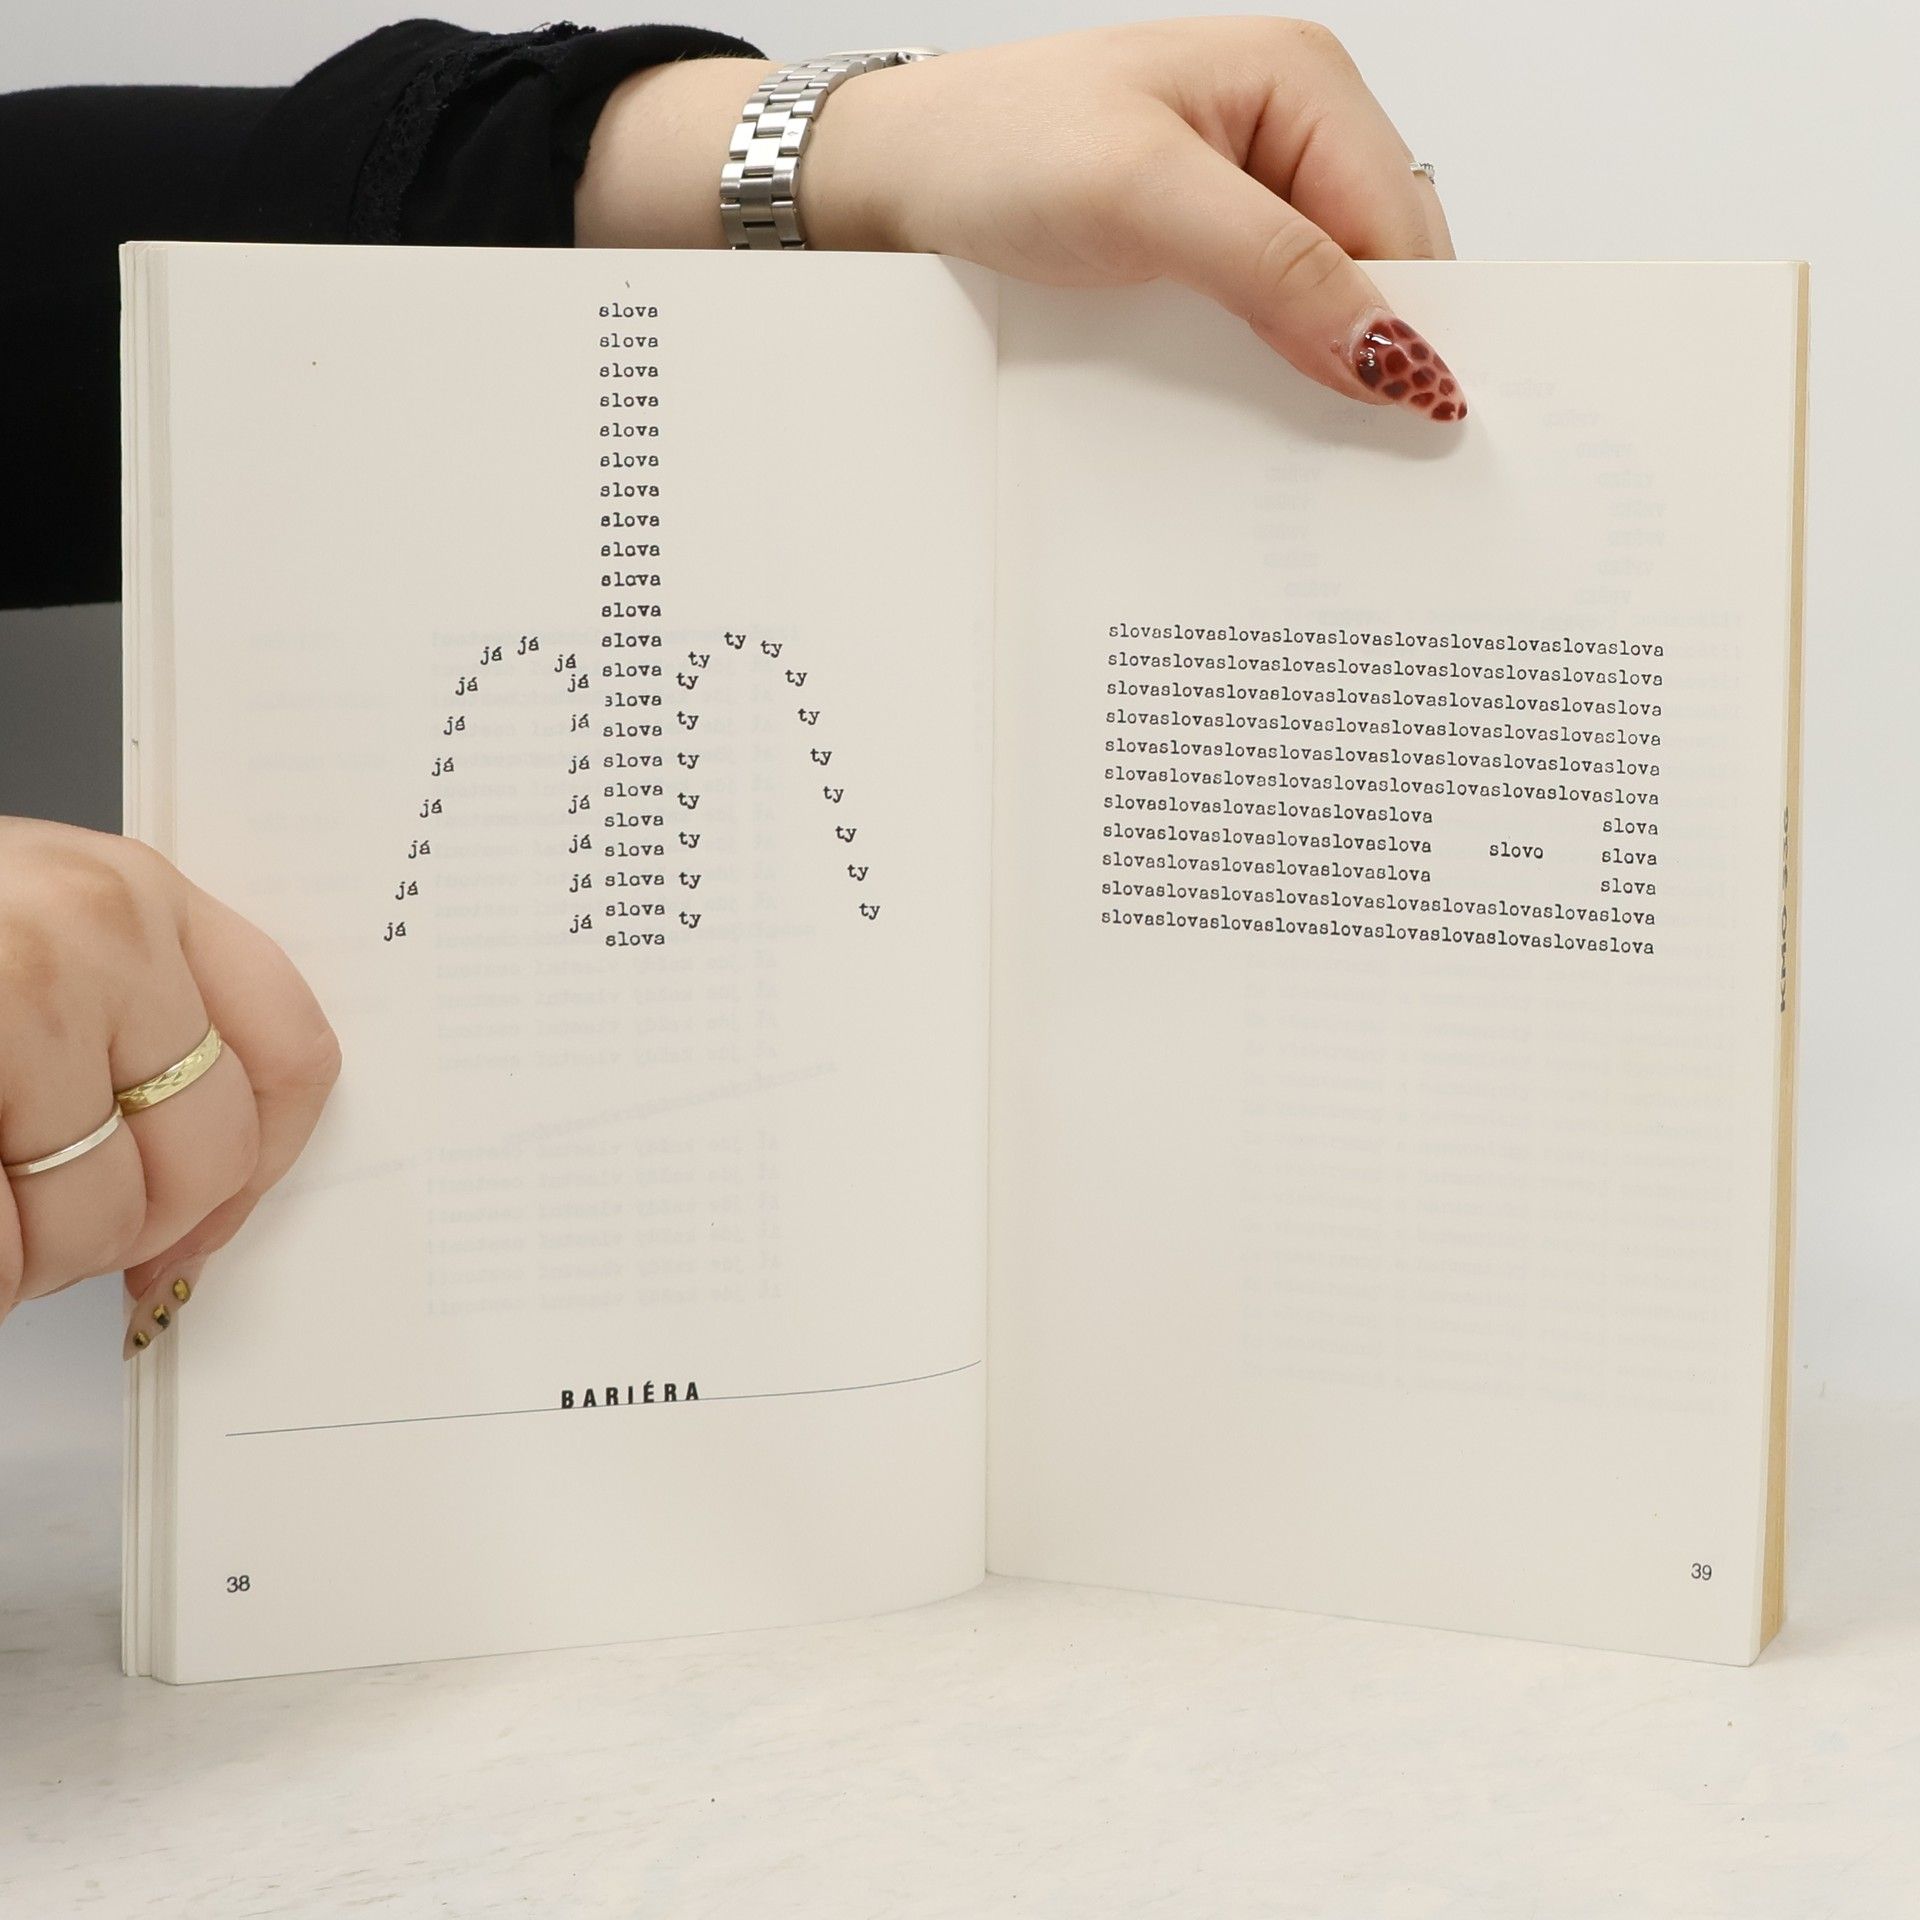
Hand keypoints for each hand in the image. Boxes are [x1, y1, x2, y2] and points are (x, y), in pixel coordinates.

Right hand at [0, 819, 340, 1357]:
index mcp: (132, 891)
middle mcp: (95, 927)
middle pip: (211, 1151)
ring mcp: (22, 989)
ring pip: (104, 1213)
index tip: (211, 1222)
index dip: (261, 1166)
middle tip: (55, 1236)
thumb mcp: (31, 938)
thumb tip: (207, 1189)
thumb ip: (131, 1022)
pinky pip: (3, 1243)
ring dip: (35, 1261)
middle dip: (135, 1229)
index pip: (291, 1050)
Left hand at [576, 19, 1464, 419]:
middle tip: (1366, 459)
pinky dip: (1263, 377)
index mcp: (1302, 83)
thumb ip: (1274, 267)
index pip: (1404, 224)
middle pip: (1378, 271)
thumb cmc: (994, 148)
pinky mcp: (1200, 255)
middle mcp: (1287, 135)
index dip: (1418, 326)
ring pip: (1325, 309)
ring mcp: (1244, 199)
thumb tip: (1394, 351)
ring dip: (1317, 378)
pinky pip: (1263, 327)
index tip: (1420, 426)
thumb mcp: (1143, 198)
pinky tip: (1249, 421)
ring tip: (1309, 452)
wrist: (890, 183)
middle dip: (1372, 357)